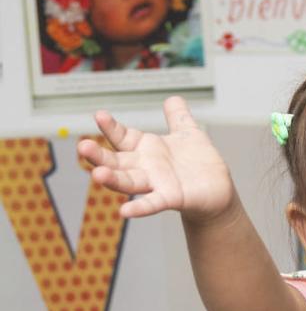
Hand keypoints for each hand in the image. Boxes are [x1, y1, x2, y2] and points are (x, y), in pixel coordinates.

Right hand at [78, 97, 234, 223]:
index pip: (123, 137)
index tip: (98, 114)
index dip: (111, 127)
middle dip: (99, 156)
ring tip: (97, 175)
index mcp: (147, 149)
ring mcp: (157, 184)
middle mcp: (146, 168)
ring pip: (129, 182)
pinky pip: (153, 203)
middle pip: (117, 162)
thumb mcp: (189, 134)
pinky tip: (124, 212)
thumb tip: (173, 98)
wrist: (218, 191)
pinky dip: (139, 208)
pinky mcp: (172, 198)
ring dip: (113, 180)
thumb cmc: (199, 164)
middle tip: (82, 147)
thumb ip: (178, 117)